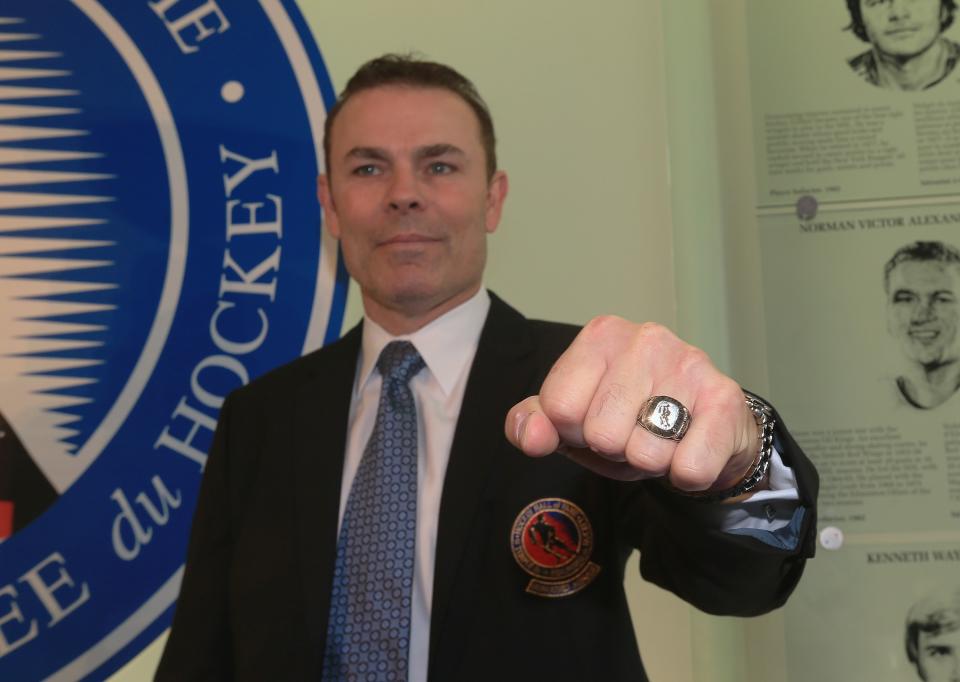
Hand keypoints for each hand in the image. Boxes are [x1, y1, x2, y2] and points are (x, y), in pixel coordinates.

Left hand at [504, 316, 762, 494]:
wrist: (706, 427)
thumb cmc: (629, 418)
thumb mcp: (571, 420)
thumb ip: (532, 425)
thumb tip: (532, 436)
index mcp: (599, 337)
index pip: (558, 408)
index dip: (572, 432)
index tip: (592, 421)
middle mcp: (645, 338)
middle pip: (602, 434)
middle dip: (614, 449)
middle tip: (633, 433)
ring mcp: (688, 362)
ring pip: (645, 452)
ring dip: (650, 462)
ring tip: (660, 439)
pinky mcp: (725, 397)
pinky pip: (690, 467)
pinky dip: (686, 474)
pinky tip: (689, 448)